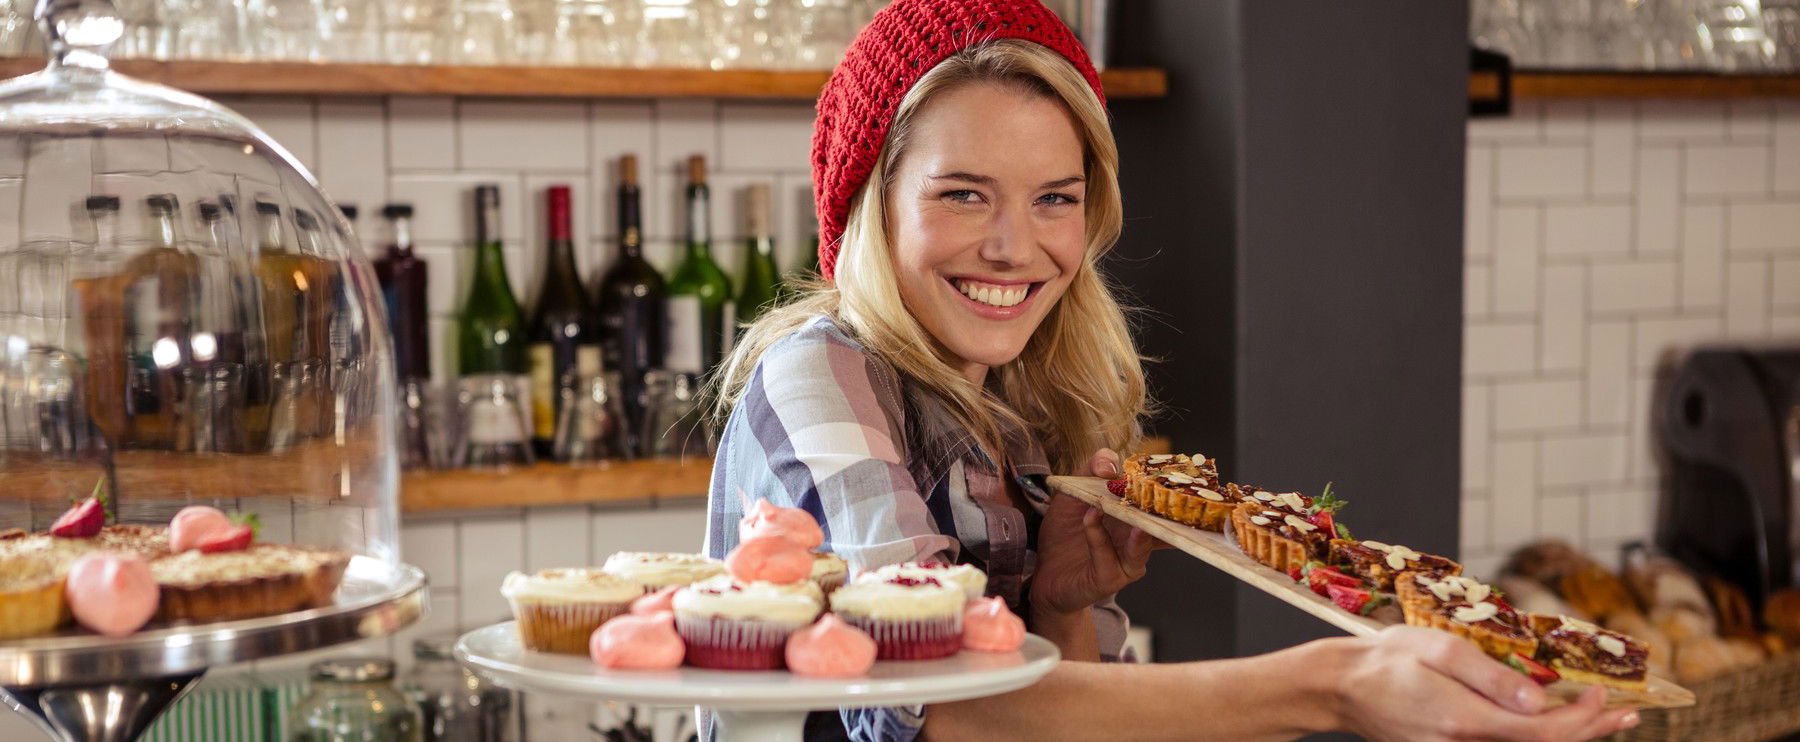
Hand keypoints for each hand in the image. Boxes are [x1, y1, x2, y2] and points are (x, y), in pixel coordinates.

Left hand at [1029, 448, 1160, 614]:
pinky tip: (1092, 518)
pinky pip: (1107, 557)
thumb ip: (1090, 469)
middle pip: (1163, 527)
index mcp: (1136, 517)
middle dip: (1170, 512)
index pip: (1162, 503)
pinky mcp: (1108, 578)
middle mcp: (1139, 541)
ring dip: (1140, 531)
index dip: (1173, 489)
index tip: (1181, 471)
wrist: (1046, 573)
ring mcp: (1127, 561)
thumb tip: (1110, 465)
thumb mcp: (1073, 492)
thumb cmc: (1065, 532)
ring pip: (1142, 547)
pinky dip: (1099, 537)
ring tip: (1137, 519)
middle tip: (1171, 492)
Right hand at [1335, 626, 1638, 741]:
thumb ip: (1490, 676)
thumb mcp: (1440, 650)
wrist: (1343, 686)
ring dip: (1570, 737)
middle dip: (1590, 732)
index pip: (1542, 732)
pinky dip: (1539, 739)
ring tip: (1607, 720)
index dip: (1580, 718)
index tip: (1602, 692)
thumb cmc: (1388, 659)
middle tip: (1628, 713)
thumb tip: (1539, 699)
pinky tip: (1555, 724)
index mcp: (1464, 719)